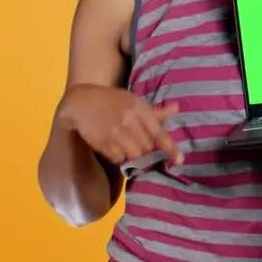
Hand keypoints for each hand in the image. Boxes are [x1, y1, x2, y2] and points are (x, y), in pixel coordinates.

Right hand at [58, 83, 182, 165]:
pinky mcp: (103, 144)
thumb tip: (177, 109)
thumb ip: (155, 111)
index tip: (179, 160)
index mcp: (139, 109)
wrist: (82, 102)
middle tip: (136, 138)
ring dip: (132, 152)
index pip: (159, 133)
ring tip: (125, 141)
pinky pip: (119, 159)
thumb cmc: (112, 101)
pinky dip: (119, 155)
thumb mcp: (134, 101)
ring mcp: (115, 134)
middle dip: (145, 146)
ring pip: (134, 155)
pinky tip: (113, 144)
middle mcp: (129, 121)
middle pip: (147, 147)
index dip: (170, 148)